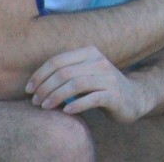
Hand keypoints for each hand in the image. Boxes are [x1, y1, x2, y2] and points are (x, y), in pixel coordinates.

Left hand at [25, 46, 144, 122]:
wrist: (134, 97)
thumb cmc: (101, 87)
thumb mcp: (85, 73)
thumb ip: (67, 71)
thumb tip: (35, 81)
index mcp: (90, 52)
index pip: (58, 60)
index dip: (40, 75)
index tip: (29, 89)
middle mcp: (99, 62)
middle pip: (64, 73)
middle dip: (45, 87)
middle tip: (35, 101)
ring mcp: (108, 78)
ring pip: (75, 84)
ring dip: (55, 96)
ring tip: (45, 106)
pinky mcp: (114, 95)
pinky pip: (91, 98)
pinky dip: (76, 105)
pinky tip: (65, 111)